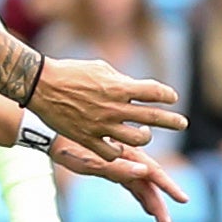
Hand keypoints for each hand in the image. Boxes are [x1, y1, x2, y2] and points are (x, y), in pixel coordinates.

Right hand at [30, 57, 182, 169]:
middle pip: (154, 117)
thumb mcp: (100, 68)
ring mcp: (101, 125)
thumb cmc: (70, 72)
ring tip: (144, 134)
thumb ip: (121, 80)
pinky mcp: (87, 138)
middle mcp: (115, 108)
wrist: (39, 85)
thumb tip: (135, 88)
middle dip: (173, 121)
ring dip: (144, 137)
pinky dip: (118, 152)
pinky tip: (118, 147)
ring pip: (137, 139)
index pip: (156, 92)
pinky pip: (111, 153)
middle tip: (182, 123)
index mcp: (119, 87)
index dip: (167, 95)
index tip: (171, 97)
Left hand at [51, 136, 188, 221]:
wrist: (52, 138)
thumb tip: (144, 173)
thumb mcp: (92, 161)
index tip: (183, 200)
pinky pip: (131, 185)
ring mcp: (121, 164)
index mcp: (127, 153)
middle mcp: (128, 158)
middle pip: (149, 183)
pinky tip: (147, 208)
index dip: (168, 187)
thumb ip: (117, 168)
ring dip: (151, 203)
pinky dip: (140, 196)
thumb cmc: (70, 149)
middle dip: (160, 203)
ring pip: (141, 186)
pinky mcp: (112, 169)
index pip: (153, 173)